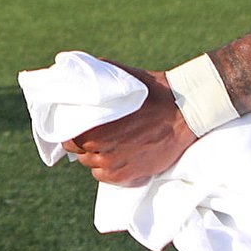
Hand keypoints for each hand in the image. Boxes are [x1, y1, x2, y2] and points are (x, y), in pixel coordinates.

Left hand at [61, 61, 197, 185]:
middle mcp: (100, 150)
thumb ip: (96, 76)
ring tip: (109, 143)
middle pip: (79, 152)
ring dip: (96, 156)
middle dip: (84, 143)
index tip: (78, 126)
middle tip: (96, 133)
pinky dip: (107, 169)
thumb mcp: (120, 76)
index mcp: (93, 128)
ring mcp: (115, 165)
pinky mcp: (129, 176)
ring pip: (92, 165)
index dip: (71, 131)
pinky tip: (116, 156)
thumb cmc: (152, 91)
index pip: (67, 138)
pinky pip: (105, 178)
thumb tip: (76, 72)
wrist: (183, 111)